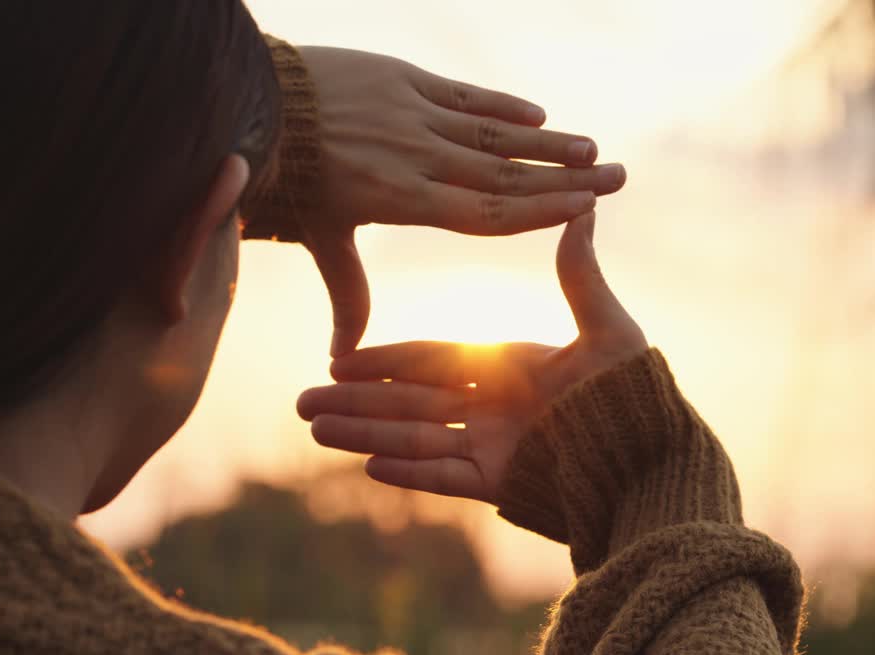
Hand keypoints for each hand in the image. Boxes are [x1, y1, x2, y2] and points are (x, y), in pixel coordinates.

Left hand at [296, 47, 627, 355]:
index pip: (484, 211)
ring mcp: (412, 114)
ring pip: (492, 132)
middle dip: (564, 177)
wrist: (257, 107)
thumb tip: (341, 353)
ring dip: (546, 141)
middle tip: (618, 177)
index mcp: (400, 199)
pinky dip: (502, 105)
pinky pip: (463, 95)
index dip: (537, 213)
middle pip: (504, 172)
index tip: (585, 211)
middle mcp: (416, 156)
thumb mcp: (320, 237)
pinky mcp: (403, 79)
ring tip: (593, 150)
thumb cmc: (286, 182)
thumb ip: (346, 290)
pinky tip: (538, 115)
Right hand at [296, 213, 645, 504]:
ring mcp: (491, 448)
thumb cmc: (636, 393)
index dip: (385, 359)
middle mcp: (490, 408)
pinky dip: (409, 473)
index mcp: (507, 367)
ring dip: (365, 436)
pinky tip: (367, 466)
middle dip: (355, 404)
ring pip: (415, 440)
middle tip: (302, 404)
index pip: (431, 360)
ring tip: (316, 433)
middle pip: (408, 403)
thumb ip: (580, 276)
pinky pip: (444, 478)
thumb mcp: (607, 329)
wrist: (655, 459)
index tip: (341, 359)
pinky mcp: (500, 485)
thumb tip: (584, 209)